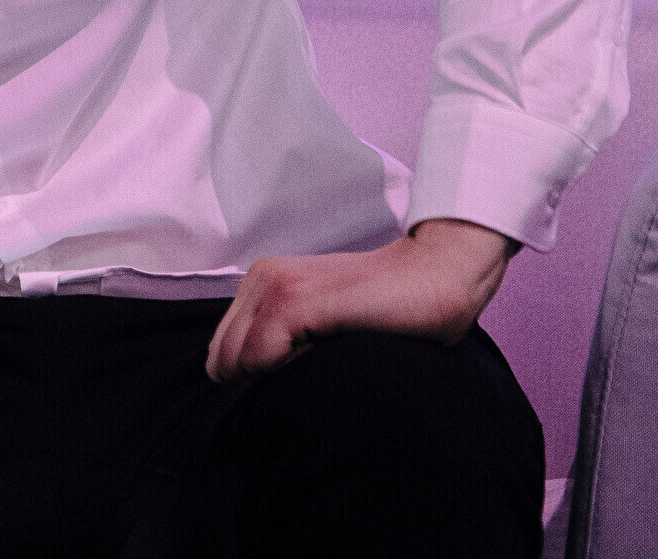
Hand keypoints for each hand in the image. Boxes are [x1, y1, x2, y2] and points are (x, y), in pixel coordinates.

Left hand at [204, 217, 513, 381]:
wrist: (435, 274)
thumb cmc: (389, 310)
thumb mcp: (321, 325)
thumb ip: (284, 342)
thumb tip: (248, 384)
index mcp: (261, 284)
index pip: (224, 352)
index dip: (258, 376)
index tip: (306, 370)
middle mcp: (259, 279)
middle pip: (222, 359)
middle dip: (260, 379)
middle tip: (317, 366)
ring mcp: (273, 286)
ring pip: (235, 361)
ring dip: (276, 377)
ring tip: (326, 357)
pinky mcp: (293, 300)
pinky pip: (258, 357)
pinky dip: (284, 372)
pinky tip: (327, 355)